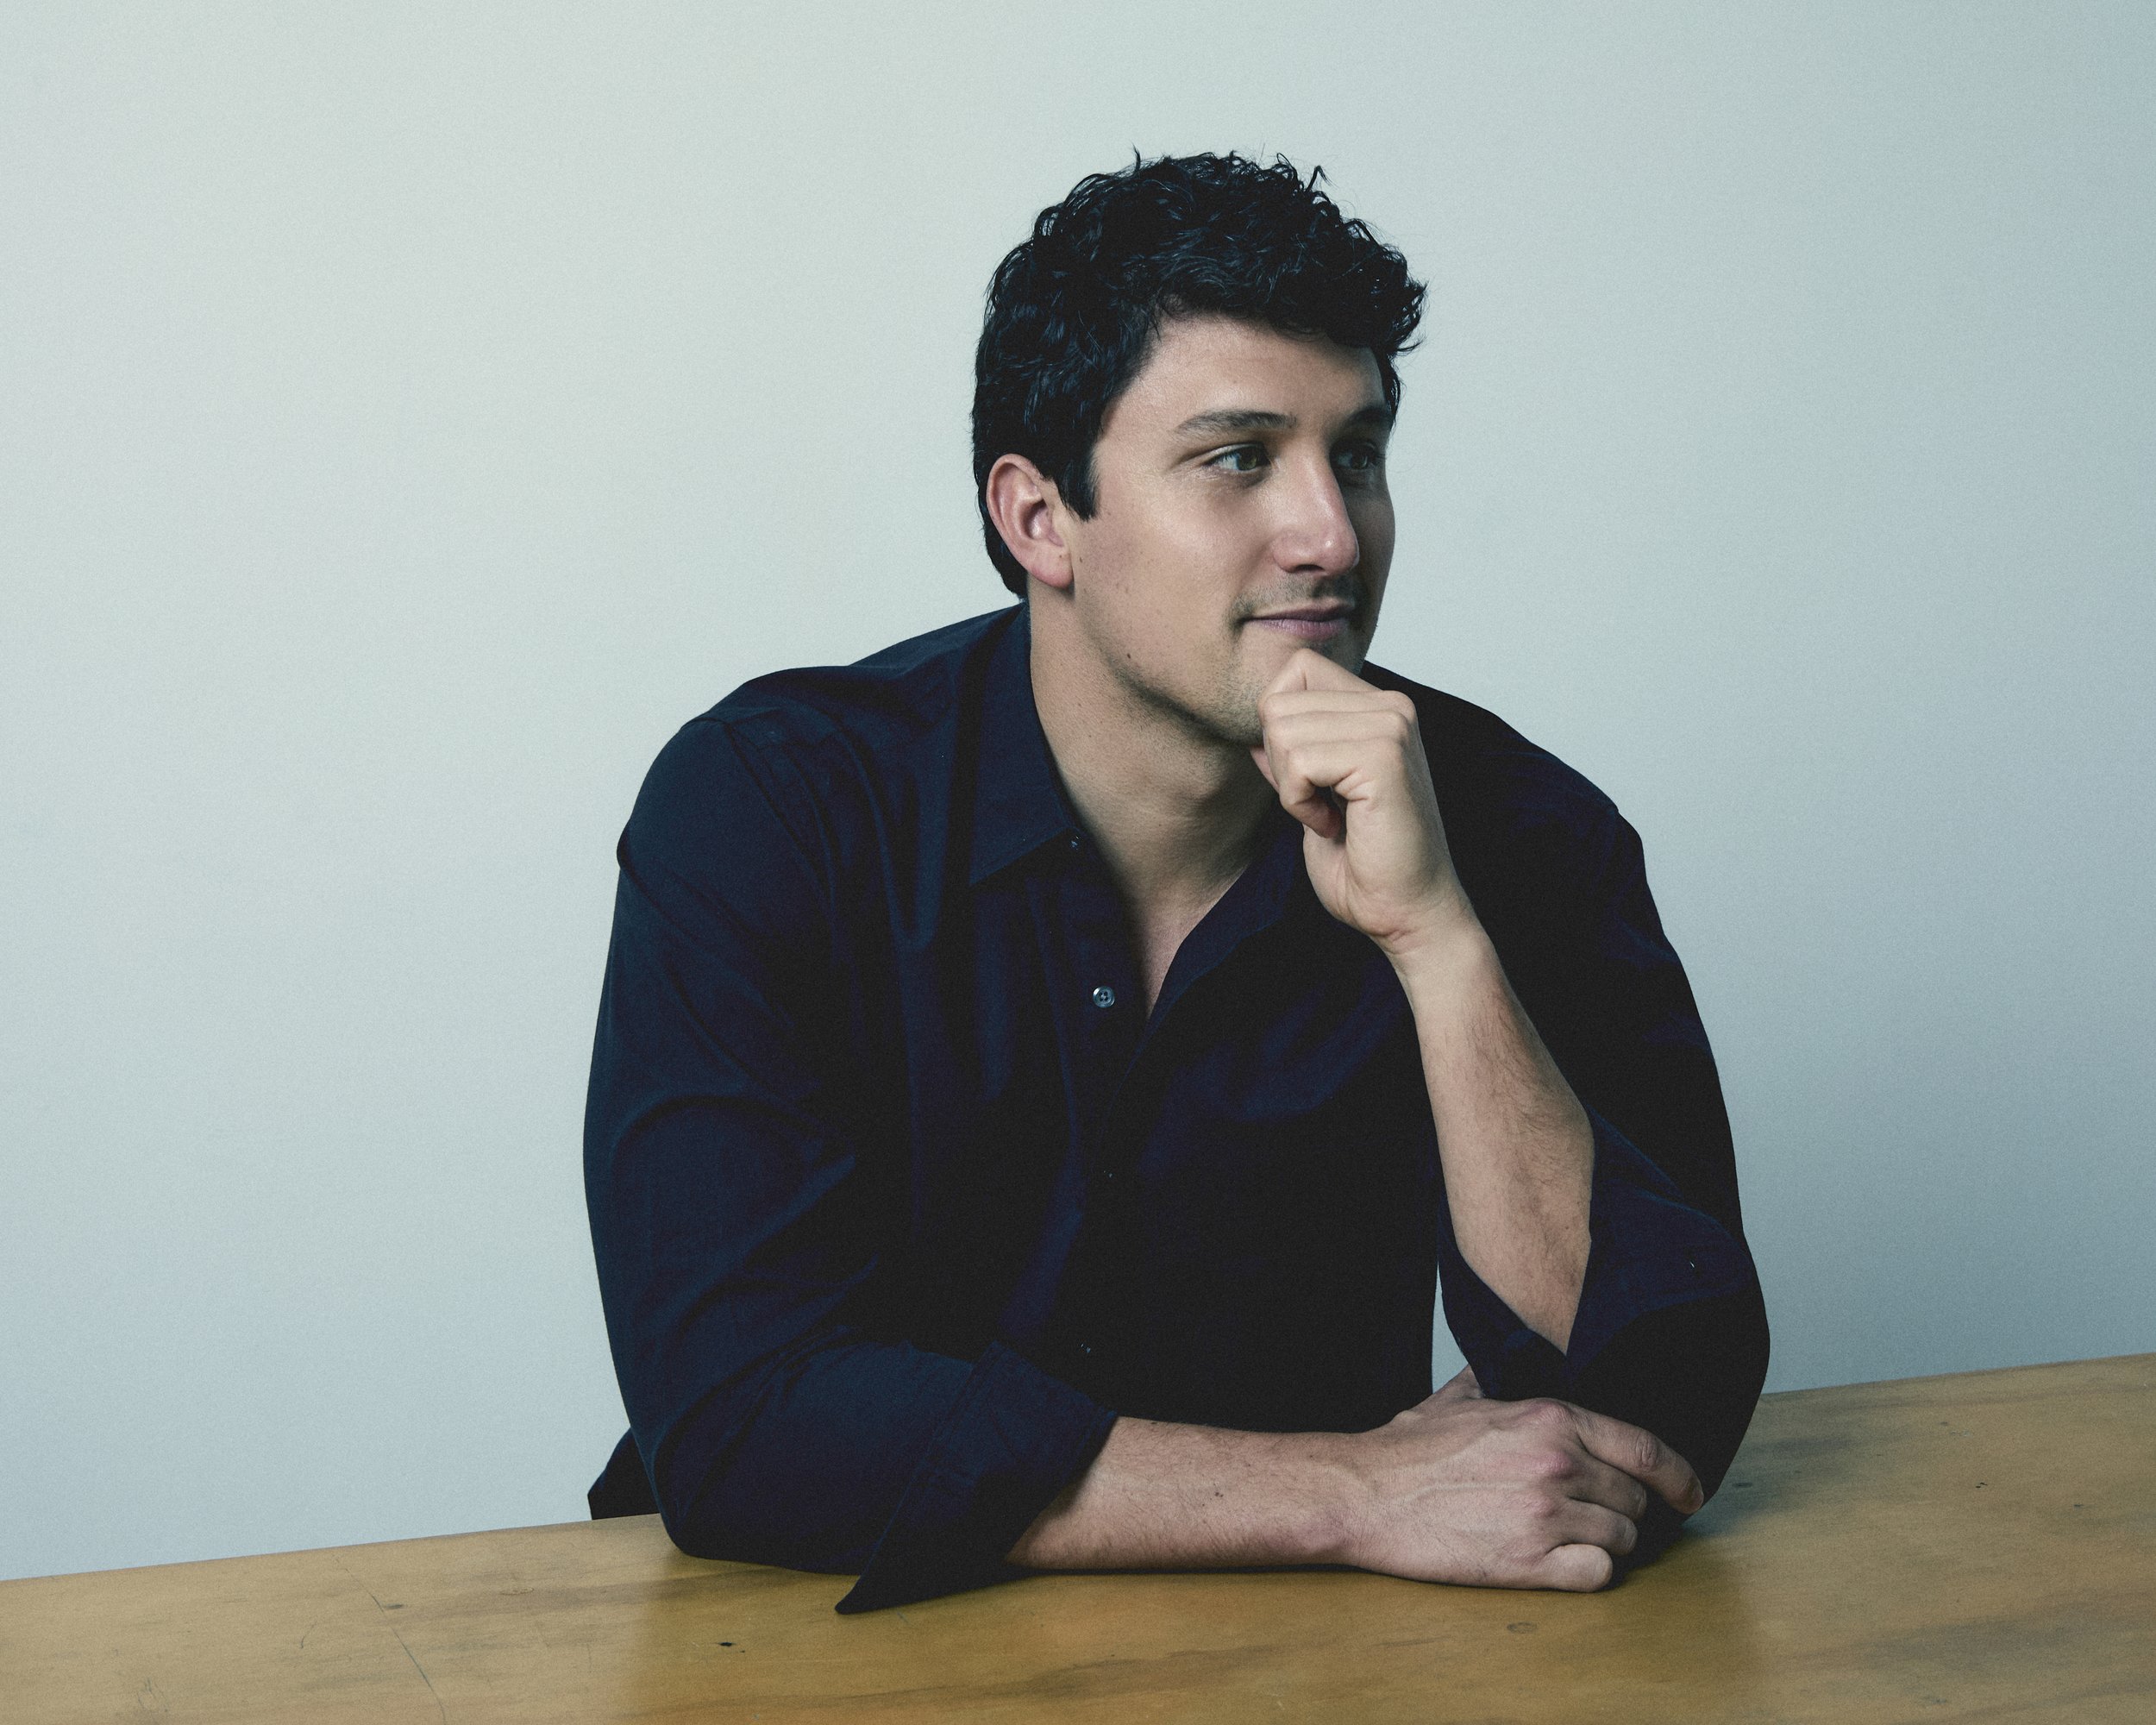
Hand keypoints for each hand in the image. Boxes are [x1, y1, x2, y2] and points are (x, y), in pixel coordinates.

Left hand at [1250, 649, 1470, 956]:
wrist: (1406, 913)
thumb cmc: (1363, 861)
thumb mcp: (1314, 790)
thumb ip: (1292, 747)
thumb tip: (1259, 717)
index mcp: (1379, 707)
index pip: (1295, 670)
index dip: (1279, 729)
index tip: (1311, 780)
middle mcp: (1391, 705)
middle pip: (1278, 702)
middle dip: (1281, 765)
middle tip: (1323, 805)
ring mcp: (1391, 726)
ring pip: (1282, 731)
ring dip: (1291, 788)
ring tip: (1332, 816)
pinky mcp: (1384, 756)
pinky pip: (1299, 764)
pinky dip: (1300, 804)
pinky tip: (1336, 825)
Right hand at [1326, 1373, 1704, 1590]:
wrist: (1366, 1494)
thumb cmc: (1405, 1451)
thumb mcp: (1456, 1399)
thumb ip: (1492, 1382)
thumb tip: (1500, 1363)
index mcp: (1549, 1419)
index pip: (1645, 1449)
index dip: (1679, 1475)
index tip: (1690, 1493)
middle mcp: (1558, 1464)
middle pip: (1635, 1499)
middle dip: (1623, 1510)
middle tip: (1594, 1515)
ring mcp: (1547, 1515)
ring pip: (1621, 1539)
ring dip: (1604, 1541)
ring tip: (1566, 1538)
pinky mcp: (1530, 1562)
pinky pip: (1596, 1573)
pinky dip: (1588, 1570)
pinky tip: (1561, 1562)